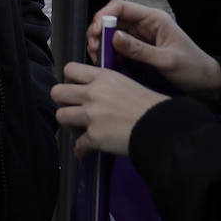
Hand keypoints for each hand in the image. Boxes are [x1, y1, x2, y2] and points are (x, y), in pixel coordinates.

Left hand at [52, 62, 168, 156]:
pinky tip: (85, 151)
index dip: (68, 80)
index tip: (75, 89)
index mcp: (102, 77)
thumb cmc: (150, 105)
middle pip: (57, 92)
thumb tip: (89, 89)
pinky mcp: (94, 137)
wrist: (163, 126)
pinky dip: (81, 150)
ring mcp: (92, 115)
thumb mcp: (126, 83)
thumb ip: (104, 84)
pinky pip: (78, 145)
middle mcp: (93, 93)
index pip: (69, 69)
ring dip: (70, 124)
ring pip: (61, 116)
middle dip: (63, 102)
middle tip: (73, 108)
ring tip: (80, 128)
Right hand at [86, 0, 220, 97]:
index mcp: (154, 19)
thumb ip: (139, 50)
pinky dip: (108, 52)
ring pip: (112, 32)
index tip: (95, 31)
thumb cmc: (193, 69)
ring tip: (97, 56)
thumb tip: (114, 38)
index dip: (104, 16)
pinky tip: (105, 61)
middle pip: (112, 19)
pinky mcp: (139, 48)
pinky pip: (117, 45)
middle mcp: (145, 24)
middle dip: (98, 31)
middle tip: (93, 47)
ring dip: (101, 42)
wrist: (207, 83)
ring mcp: (141, 36)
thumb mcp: (166, 61)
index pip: (120, 7)